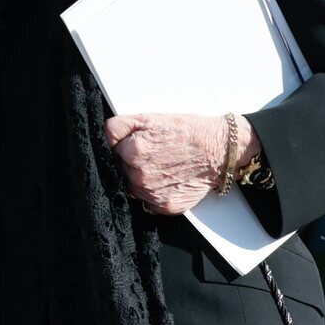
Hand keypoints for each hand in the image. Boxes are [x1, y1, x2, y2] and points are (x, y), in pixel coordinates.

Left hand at [105, 112, 257, 215]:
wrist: (219, 150)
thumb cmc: (188, 132)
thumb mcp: (150, 117)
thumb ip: (119, 126)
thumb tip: (105, 137)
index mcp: (133, 150)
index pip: (111, 150)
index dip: (124, 145)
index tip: (138, 143)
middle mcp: (139, 175)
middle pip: (121, 170)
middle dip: (132, 162)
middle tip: (155, 154)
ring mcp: (151, 193)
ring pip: (133, 186)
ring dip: (143, 178)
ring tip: (164, 166)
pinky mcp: (164, 206)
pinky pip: (148, 202)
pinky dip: (156, 193)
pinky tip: (169, 180)